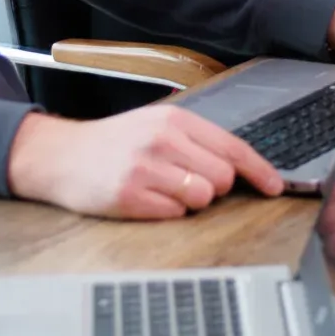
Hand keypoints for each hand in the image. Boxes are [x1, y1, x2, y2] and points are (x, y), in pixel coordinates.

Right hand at [6, 105, 283, 219]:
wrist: (59, 155)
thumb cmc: (116, 143)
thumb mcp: (158, 126)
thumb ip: (198, 142)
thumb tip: (241, 167)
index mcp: (177, 121)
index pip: (234, 148)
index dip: (260, 171)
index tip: (275, 188)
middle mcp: (163, 141)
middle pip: (222, 178)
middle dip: (213, 187)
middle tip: (186, 181)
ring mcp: (145, 169)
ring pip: (201, 199)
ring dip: (189, 201)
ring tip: (163, 188)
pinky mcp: (128, 197)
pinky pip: (173, 214)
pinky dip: (165, 212)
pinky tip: (145, 199)